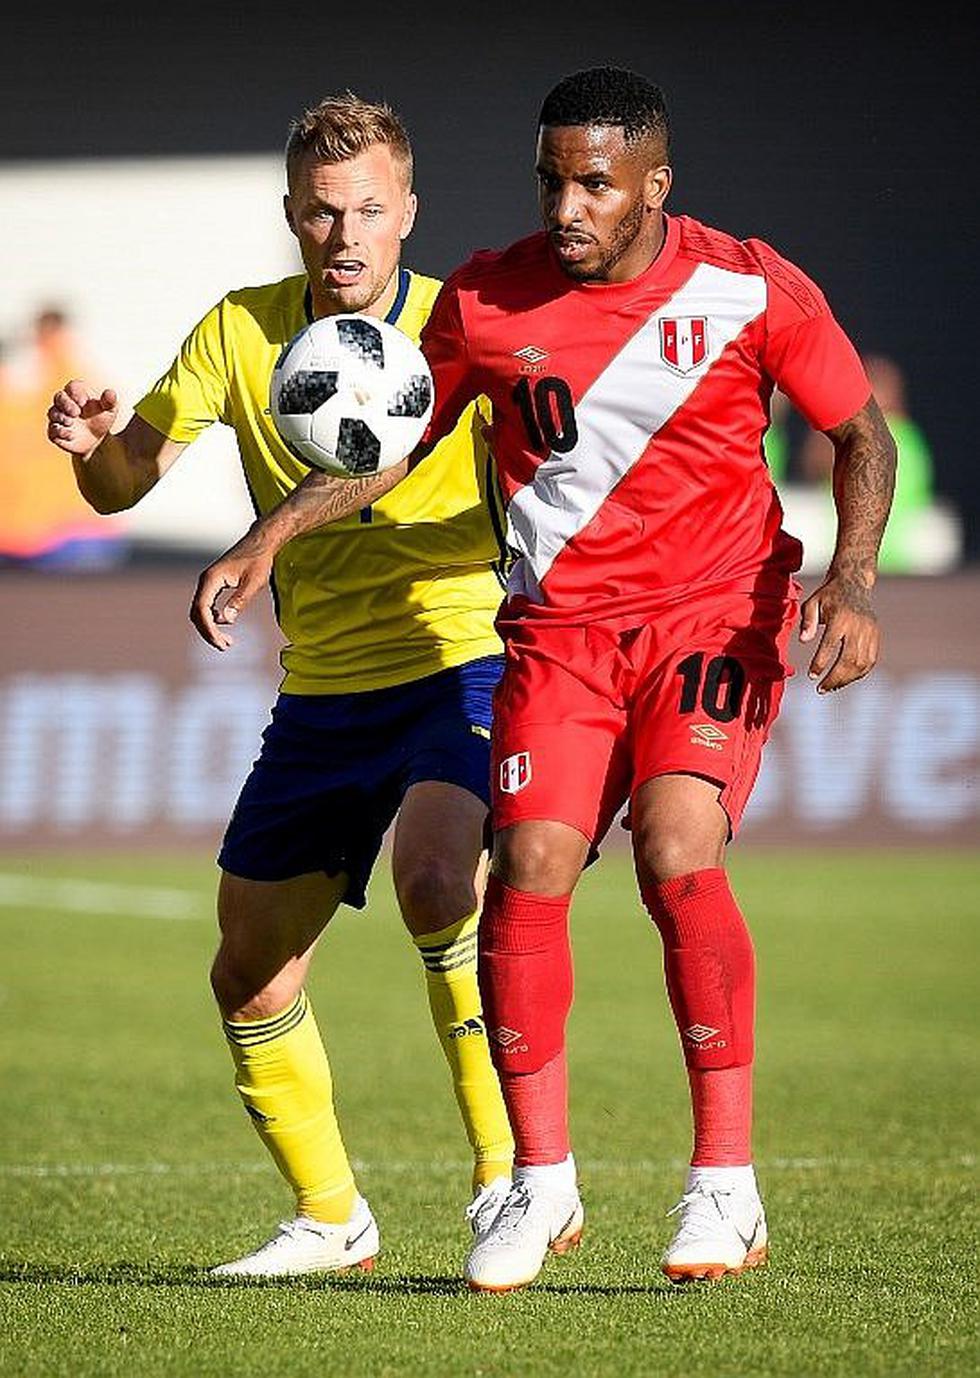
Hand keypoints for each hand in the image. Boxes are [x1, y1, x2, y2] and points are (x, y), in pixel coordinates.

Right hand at [47, 379, 118, 454]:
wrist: (96, 440)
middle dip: (66, 404)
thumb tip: (111, 393)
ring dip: (61, 417)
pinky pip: (52, 431)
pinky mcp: (55, 432)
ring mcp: (58, 417)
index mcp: (78, 394)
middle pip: (59, 397)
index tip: (83, 402)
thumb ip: (109, 402)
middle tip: (76, 412)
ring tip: (70, 422)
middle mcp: (65, 403)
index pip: (73, 387)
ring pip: (53, 413)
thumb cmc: (101, 419)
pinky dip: (60, 432)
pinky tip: (70, 435)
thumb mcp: (109, 411)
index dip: (76, 393)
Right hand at [189, 532, 273, 649]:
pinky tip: (226, 623)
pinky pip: (206, 606)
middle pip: (197, 613)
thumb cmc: (259, 560)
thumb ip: (240, 600)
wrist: (261, 543)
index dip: (209, 629)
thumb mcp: (253, 582)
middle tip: (225, 646)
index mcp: (212, 579)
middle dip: (208, 632)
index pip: (202, 609)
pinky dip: (213, 618)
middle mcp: (206, 580)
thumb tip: (227, 620)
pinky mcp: (214, 584)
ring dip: (210, 627)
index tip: (221, 643)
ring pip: (200, 611)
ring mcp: (208, 582)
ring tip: (228, 641)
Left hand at [799, 572, 879, 692]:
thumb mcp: (812, 603)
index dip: (820, 663)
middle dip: (834, 678)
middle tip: (820, 689)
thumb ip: (807, 621)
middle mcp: (858, 626)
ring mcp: (870, 632)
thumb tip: (804, 641)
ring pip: (862, 663)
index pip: (830, 645)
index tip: (811, 676)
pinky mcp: (876, 636)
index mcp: (841, 618)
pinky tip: (845, 680)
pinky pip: (870, 661)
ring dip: (846, 679)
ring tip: (830, 687)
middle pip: (849, 659)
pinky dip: (859, 674)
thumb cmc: (827, 596)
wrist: (854, 584)